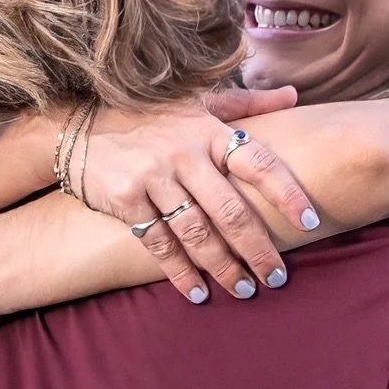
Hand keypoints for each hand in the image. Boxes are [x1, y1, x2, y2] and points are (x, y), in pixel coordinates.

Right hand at [79, 85, 318, 301]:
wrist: (77, 124)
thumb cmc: (148, 114)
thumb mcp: (196, 99)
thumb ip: (246, 104)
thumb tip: (294, 96)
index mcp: (207, 129)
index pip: (258, 162)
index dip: (287, 192)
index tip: (311, 222)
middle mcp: (183, 152)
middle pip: (230, 210)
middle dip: (257, 248)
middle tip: (277, 277)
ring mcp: (153, 176)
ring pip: (197, 232)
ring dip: (223, 266)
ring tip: (244, 290)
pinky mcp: (126, 198)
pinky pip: (160, 243)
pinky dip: (181, 272)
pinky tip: (199, 292)